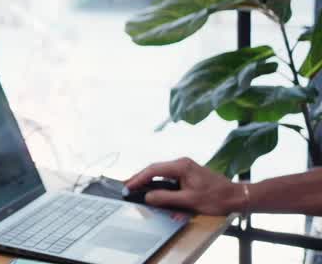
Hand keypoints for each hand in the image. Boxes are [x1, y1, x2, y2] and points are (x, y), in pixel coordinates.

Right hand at [125, 158, 242, 214]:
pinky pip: (168, 176)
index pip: (153, 170)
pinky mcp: (188, 173)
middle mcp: (182, 163)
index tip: (128, 186)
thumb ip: (166, 198)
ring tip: (136, 187)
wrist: (237, 197)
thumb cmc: (216, 198)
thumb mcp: (189, 201)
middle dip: (140, 177)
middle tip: (127, 186)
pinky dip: (158, 181)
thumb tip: (148, 196)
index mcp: (181, 166)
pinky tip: (153, 187)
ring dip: (148, 179)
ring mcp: (185, 167)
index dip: (139, 178)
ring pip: (161, 172)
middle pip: (155, 169)